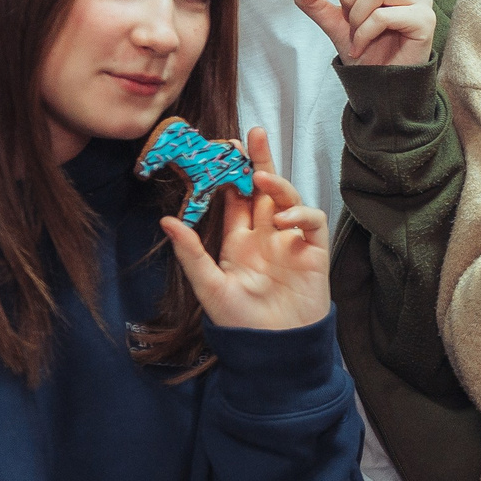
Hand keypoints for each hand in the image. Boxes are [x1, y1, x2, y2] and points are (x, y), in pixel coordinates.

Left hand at [160, 127, 330, 332]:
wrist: (275, 346)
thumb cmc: (240, 321)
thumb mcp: (209, 287)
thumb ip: (190, 254)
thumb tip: (167, 221)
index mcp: (240, 240)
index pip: (236, 199)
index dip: (231, 175)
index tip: (223, 151)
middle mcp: (266, 235)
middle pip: (264, 189)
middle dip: (260, 160)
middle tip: (254, 133)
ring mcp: (291, 240)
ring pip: (287, 199)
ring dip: (277, 184)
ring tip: (262, 177)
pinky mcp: (313, 249)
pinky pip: (311, 221)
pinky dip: (301, 213)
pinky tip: (286, 218)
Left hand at [295, 0, 437, 66]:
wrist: (378, 83)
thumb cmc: (363, 50)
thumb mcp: (331, 22)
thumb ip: (313, 0)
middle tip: (351, 22)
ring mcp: (420, 1)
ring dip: (357, 19)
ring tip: (359, 36)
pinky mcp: (424, 20)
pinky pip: (383, 14)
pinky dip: (365, 33)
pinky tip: (363, 46)